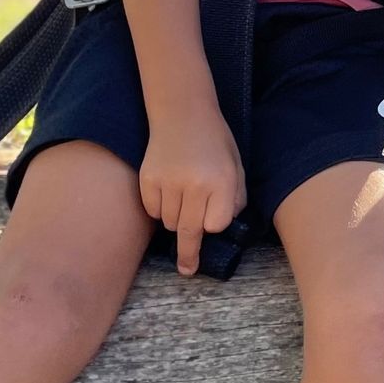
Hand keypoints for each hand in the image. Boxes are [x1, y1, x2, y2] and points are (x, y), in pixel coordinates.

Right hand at [138, 111, 247, 275]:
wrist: (183, 112)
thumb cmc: (214, 140)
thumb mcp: (235, 164)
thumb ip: (235, 196)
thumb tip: (224, 225)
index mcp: (222, 180)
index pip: (217, 224)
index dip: (215, 223)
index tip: (214, 221)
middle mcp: (195, 184)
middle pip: (189, 232)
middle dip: (189, 254)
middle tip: (187, 269)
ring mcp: (168, 183)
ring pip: (170, 224)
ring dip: (176, 220)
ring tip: (183, 196)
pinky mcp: (148, 180)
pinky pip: (153, 212)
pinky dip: (159, 208)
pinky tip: (168, 189)